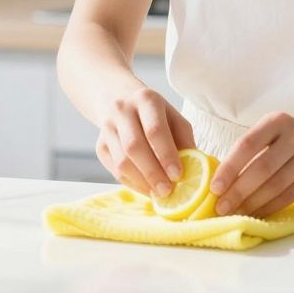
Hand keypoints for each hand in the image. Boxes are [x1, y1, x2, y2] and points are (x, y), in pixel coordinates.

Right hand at [95, 85, 196, 199]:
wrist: (118, 98)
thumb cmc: (154, 114)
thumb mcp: (173, 117)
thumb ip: (184, 140)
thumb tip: (194, 169)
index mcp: (146, 99)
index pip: (154, 130)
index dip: (166, 154)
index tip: (178, 175)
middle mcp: (122, 110)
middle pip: (134, 147)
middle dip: (153, 173)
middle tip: (168, 191)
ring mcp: (107, 128)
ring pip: (121, 161)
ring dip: (142, 182)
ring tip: (158, 193)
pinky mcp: (99, 145)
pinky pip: (114, 170)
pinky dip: (132, 183)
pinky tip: (146, 188)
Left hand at [210, 111, 293, 218]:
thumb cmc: (287, 138)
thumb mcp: (270, 132)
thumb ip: (249, 151)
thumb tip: (220, 183)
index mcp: (277, 121)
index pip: (248, 144)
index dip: (229, 167)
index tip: (214, 188)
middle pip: (263, 168)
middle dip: (239, 191)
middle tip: (221, 208)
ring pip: (277, 185)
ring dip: (253, 203)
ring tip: (236, 214)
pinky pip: (291, 196)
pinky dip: (271, 207)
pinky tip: (257, 214)